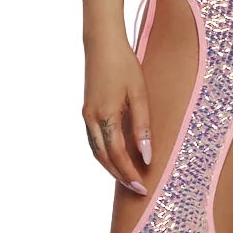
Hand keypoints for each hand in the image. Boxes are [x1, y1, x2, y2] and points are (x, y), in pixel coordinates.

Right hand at [82, 33, 151, 194]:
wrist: (102, 43)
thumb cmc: (124, 65)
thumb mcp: (139, 94)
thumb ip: (142, 126)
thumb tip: (146, 155)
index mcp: (105, 115)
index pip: (117, 154)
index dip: (130, 172)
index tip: (143, 186)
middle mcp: (91, 118)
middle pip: (103, 158)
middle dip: (120, 175)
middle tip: (137, 189)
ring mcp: (86, 114)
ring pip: (96, 151)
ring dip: (110, 167)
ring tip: (127, 178)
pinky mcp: (86, 110)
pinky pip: (93, 140)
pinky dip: (104, 154)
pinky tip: (116, 157)